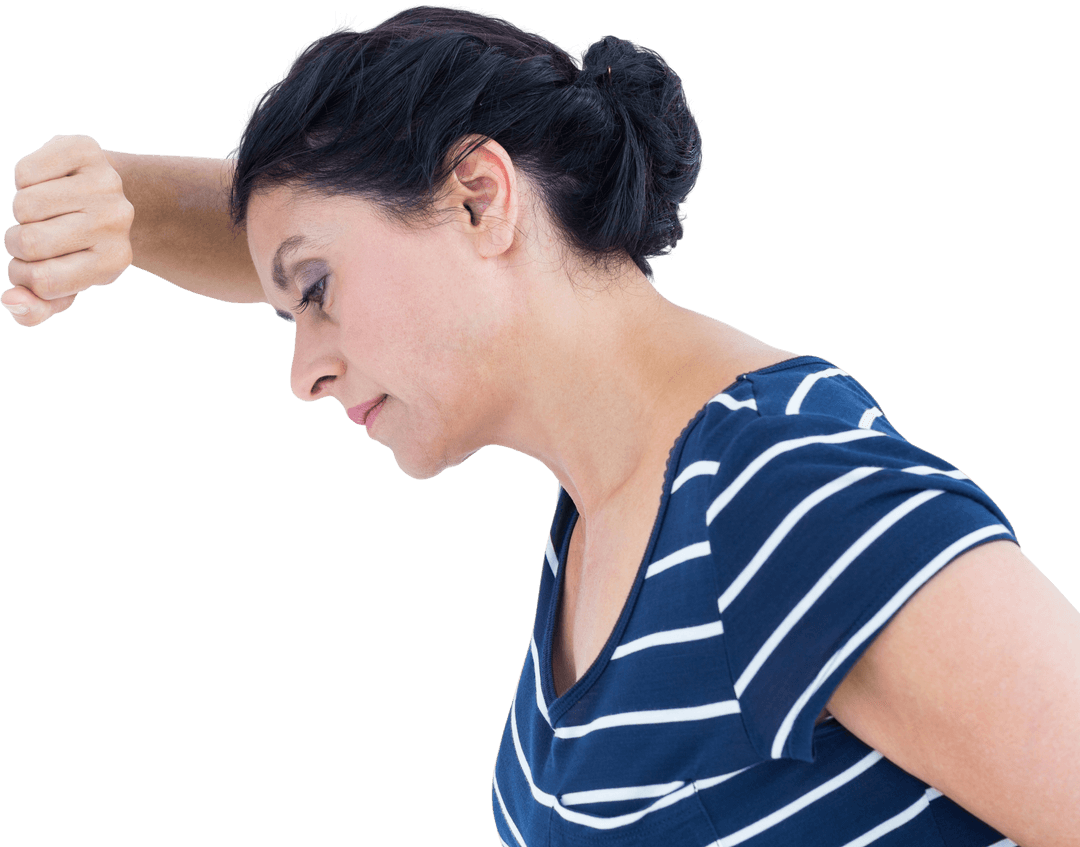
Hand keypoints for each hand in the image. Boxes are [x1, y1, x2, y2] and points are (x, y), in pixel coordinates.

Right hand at [4, 134, 134, 325]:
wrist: (109, 195)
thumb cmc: (79, 247)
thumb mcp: (66, 284)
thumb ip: (38, 308)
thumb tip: (10, 301)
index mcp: (114, 262)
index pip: (43, 282)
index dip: (24, 276)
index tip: (36, 266)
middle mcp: (116, 222)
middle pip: (30, 242)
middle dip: (19, 243)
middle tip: (41, 234)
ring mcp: (105, 184)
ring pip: (23, 206)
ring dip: (23, 212)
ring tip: (48, 210)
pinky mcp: (85, 149)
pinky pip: (25, 172)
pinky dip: (26, 180)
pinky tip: (50, 184)